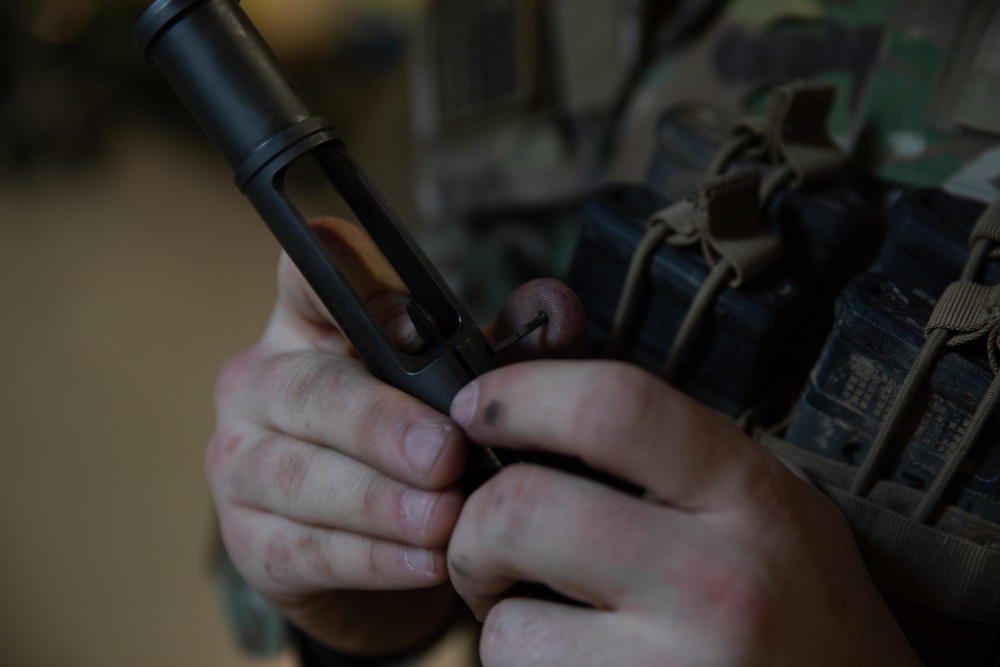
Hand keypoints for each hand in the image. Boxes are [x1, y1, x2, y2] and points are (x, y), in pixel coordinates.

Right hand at [206, 216, 585, 655]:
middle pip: (307, 388)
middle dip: (380, 424)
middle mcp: (263, 383)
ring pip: (299, 475)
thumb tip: (558, 310)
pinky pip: (306, 550)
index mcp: (311, 325)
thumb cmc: (418, 450)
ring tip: (445, 520)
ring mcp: (243, 463)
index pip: (306, 274)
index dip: (341, 278)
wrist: (378, 563)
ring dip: (379, 501)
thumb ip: (506, 347)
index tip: (405, 319)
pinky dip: (373, 559)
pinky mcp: (251, 543)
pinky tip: (427, 564)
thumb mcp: (461, 390)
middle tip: (444, 456)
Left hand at [446, 361, 920, 665]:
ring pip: (507, 625)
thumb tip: (539, 403)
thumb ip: (672, 451)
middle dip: (474, 523)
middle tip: (489, 537)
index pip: (611, 408)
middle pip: (523, 510)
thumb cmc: (802, 608)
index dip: (520, 394)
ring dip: (499, 616)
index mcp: (748, 496)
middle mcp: (715, 582)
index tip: (481, 408)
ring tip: (546, 617)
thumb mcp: (771, 500)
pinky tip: (575, 660)